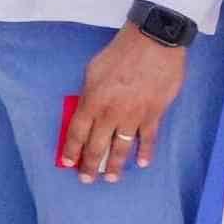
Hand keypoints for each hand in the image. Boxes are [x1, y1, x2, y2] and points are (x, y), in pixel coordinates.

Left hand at [59, 22, 187, 182]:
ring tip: (111, 178)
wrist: (153, 44)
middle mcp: (111, 113)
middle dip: (90, 165)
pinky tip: (142, 163)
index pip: (77, 133)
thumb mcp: (92, 71)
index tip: (68, 163)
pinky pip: (148, 138)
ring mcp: (134, 116)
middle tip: (87, 179)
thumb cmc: (120, 53)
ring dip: (115, 165)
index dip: (71, 150)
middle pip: (97, 145)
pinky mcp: (154, 113)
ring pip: (121, 147)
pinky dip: (145, 152)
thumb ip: (88, 94)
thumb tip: (86, 110)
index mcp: (92, 101)